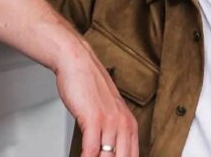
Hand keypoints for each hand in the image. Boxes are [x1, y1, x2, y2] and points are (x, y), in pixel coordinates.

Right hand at [54, 36, 138, 156]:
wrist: (77, 62)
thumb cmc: (89, 86)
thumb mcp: (107, 112)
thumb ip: (112, 132)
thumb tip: (107, 152)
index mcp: (130, 124)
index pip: (133, 156)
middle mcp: (123, 124)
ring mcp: (110, 121)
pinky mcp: (94, 119)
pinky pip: (91, 150)